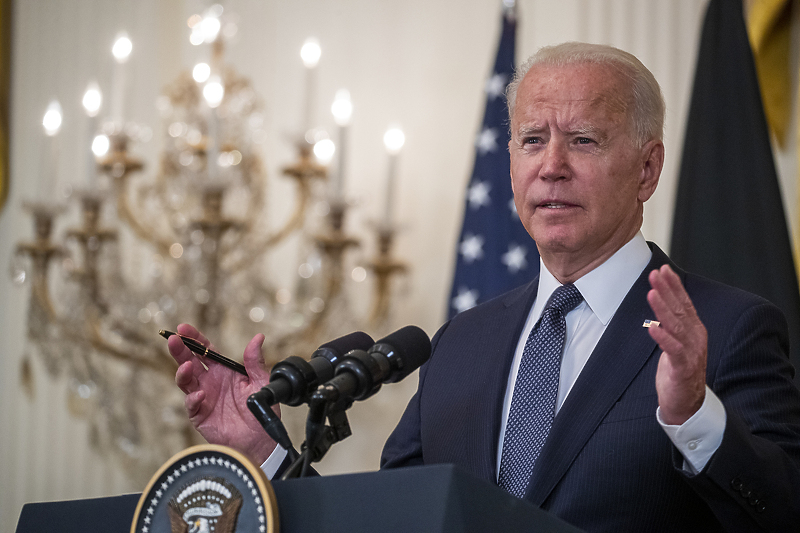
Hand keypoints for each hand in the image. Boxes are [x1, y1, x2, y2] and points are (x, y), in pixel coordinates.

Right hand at [169, 323, 278, 464]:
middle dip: (180, 350)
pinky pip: (192, 405)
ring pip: (186, 381)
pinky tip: (200, 394)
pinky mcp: (201, 415)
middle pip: (190, 362)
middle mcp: (211, 382)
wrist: (260, 440)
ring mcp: (204, 398)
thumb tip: (258, 337)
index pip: (205, 350)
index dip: (195, 339)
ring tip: (186, 366)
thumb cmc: (260, 411)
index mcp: (224, 371)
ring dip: (183, 372)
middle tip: (173, 340)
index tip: (183, 328)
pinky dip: (194, 399)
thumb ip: (255, 361)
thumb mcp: (261, 382)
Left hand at [647, 265, 707, 424]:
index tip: (663, 269)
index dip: (674, 285)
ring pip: (676, 326)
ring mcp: (690, 352)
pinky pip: (673, 350)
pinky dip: (663, 338)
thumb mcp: (676, 342)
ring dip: (663, 308)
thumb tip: (661, 302)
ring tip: (652, 293)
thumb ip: (672, 323)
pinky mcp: (683, 368)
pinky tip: (654, 327)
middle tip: (655, 273)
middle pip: (680, 309)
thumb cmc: (679, 371)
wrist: (687, 403)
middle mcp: (695, 338)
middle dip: (667, 290)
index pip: (684, 302)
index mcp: (693, 330)